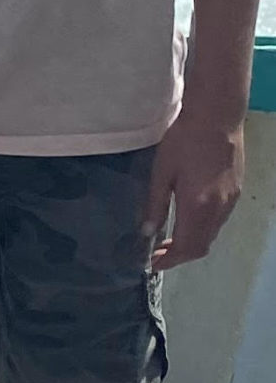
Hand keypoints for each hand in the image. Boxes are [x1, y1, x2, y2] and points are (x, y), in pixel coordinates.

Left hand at [146, 103, 245, 270]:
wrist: (217, 118)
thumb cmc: (183, 141)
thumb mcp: (161, 173)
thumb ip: (155, 205)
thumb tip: (147, 232)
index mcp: (197, 207)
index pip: (185, 247)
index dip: (169, 260)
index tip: (153, 264)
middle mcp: (218, 210)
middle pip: (201, 246)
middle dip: (179, 255)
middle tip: (158, 254)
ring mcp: (231, 202)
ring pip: (211, 235)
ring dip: (191, 243)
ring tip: (169, 239)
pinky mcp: (236, 193)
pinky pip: (218, 222)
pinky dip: (202, 230)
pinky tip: (187, 221)